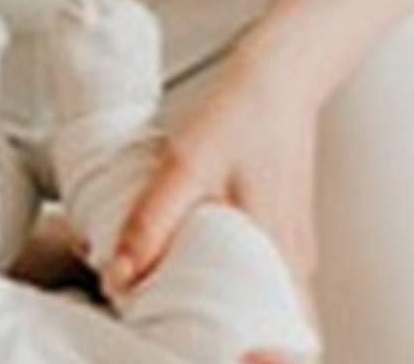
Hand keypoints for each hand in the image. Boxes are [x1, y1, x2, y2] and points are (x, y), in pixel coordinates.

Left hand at [104, 47, 321, 323]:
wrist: (278, 76)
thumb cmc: (243, 115)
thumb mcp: (185, 166)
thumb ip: (150, 223)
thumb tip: (119, 277)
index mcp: (279, 257)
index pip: (290, 343)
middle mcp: (294, 263)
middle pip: (276, 332)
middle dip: (235, 348)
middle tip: (185, 345)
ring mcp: (292, 250)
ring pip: (267, 307)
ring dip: (228, 319)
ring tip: (174, 314)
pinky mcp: (281, 233)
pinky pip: (261, 279)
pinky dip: (229, 288)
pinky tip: (188, 272)